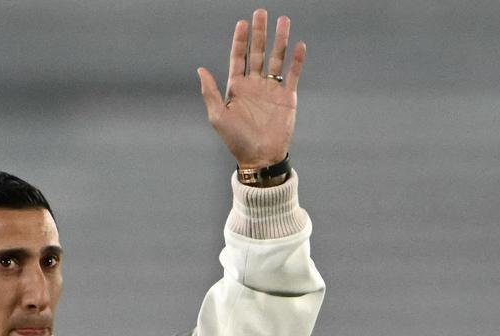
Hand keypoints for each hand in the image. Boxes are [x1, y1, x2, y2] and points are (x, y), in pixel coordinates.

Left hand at [198, 9, 305, 168]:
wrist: (260, 157)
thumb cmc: (236, 140)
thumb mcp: (218, 116)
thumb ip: (211, 92)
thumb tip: (200, 69)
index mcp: (237, 87)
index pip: (238, 57)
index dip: (240, 40)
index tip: (242, 23)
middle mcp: (255, 84)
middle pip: (257, 52)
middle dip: (259, 33)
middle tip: (261, 12)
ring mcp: (272, 89)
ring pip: (276, 59)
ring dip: (280, 40)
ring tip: (283, 21)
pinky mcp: (287, 97)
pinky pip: (293, 75)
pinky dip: (296, 61)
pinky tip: (299, 46)